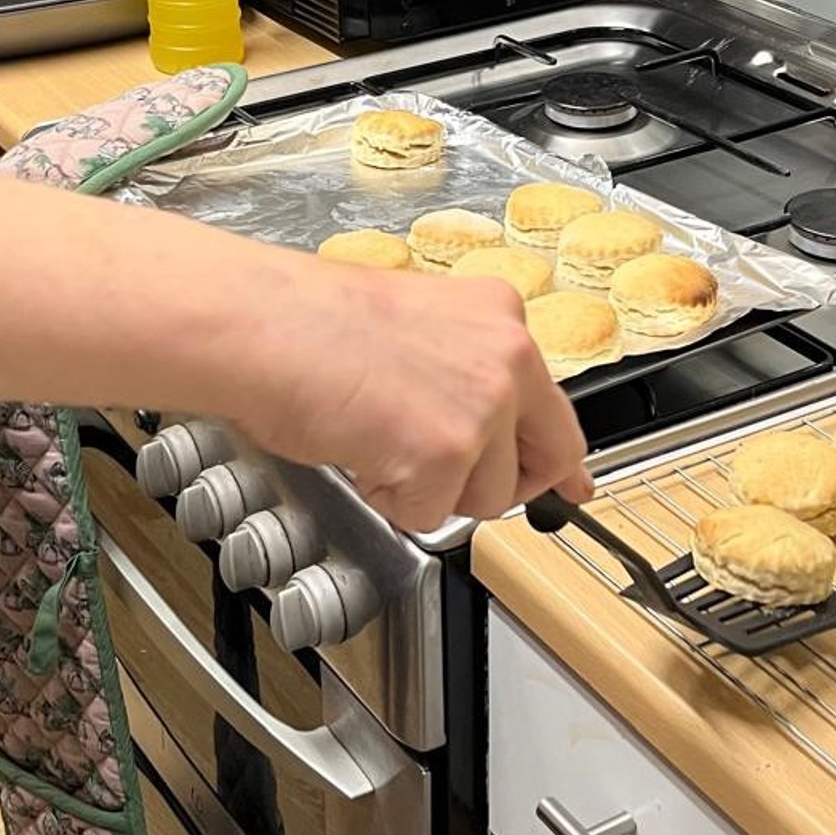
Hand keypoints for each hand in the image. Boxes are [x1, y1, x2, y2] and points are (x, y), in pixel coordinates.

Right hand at [239, 262, 593, 532]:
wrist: (261, 325)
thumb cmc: (309, 323)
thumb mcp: (417, 329)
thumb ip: (463, 374)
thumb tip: (483, 427)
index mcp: (499, 318)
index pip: (556, 406)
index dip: (559, 460)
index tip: (575, 486)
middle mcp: (506, 358)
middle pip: (541, 462)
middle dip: (496, 486)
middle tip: (447, 479)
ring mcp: (482, 407)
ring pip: (484, 497)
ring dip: (430, 489)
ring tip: (377, 436)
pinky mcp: (446, 454)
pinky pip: (431, 515)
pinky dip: (390, 499)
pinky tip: (360, 448)